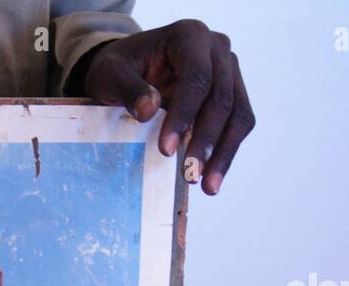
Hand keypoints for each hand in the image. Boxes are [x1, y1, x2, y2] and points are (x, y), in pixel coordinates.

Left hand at [80, 19, 253, 194]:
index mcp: (189, 36)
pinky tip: (211, 179)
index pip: (196, 77)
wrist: (130, 69)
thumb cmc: (120, 69)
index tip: (166, 150)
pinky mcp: (233, 93)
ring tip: (206, 186)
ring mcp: (229, 71)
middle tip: (188, 174)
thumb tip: (148, 111)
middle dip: (205, 141)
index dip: (184, 115)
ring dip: (223, 153)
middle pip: (221, 98)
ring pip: (238, 114)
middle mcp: (217, 49)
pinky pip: (238, 125)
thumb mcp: (110, 74)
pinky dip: (226, 153)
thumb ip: (127, 88)